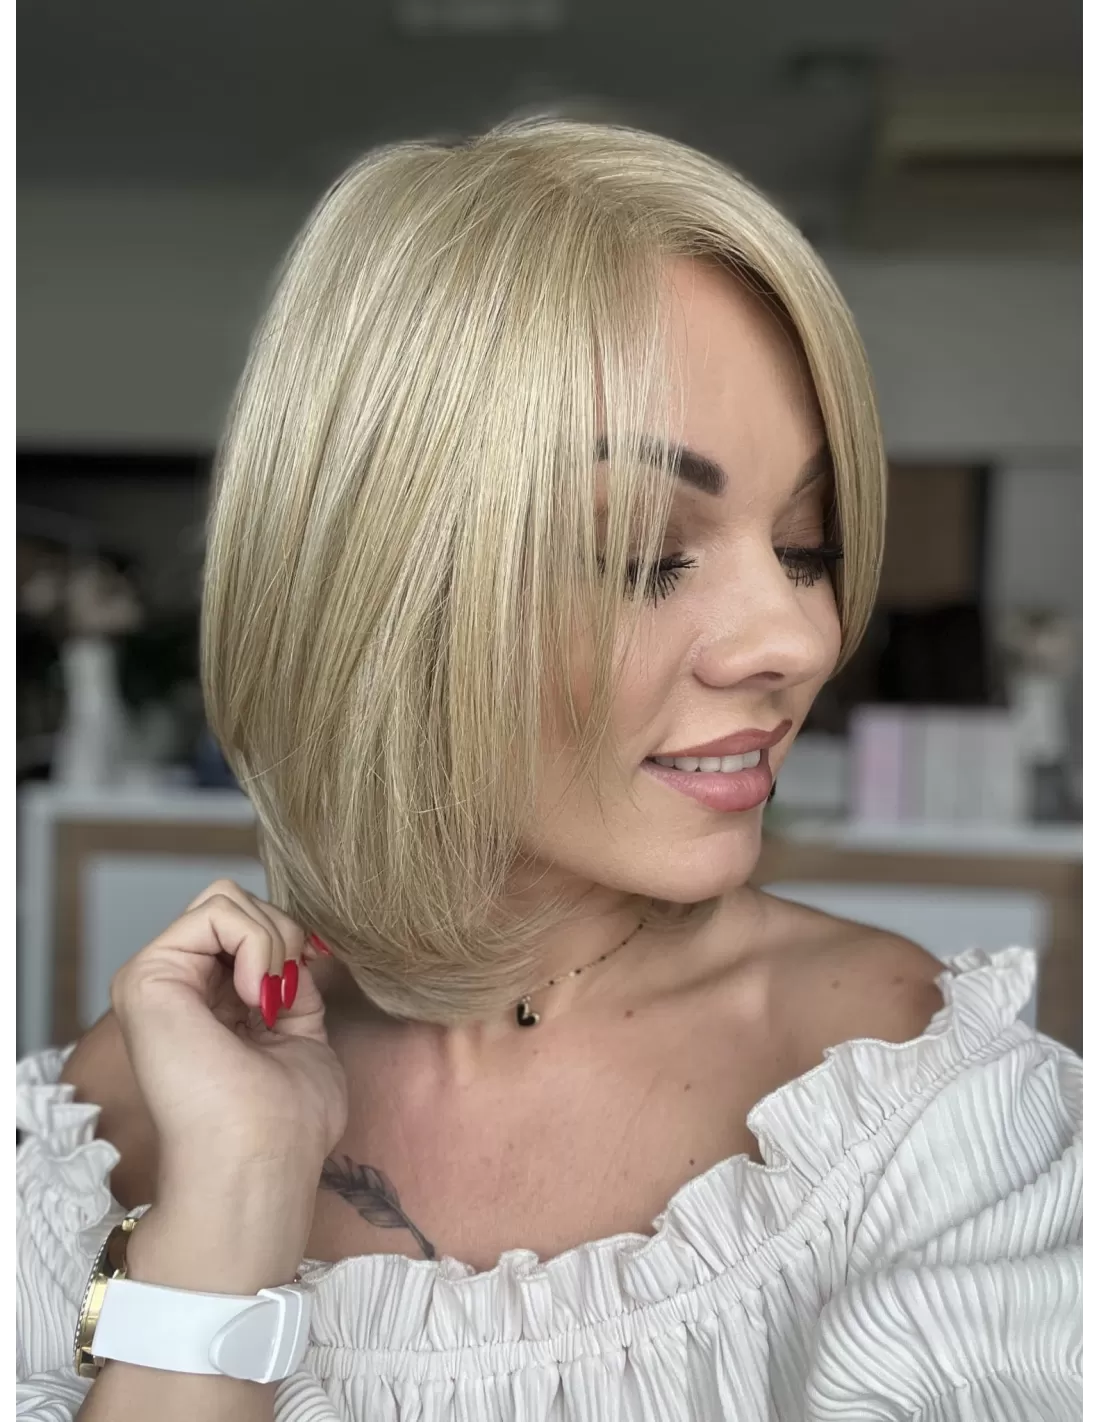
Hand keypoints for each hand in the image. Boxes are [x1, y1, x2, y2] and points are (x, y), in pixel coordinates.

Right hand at [109, 880, 347, 1199]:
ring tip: (270, 998)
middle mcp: (177, 990)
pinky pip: (214, 911)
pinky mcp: (145, 978)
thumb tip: (298, 950)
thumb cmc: (287, 1123)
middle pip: (233, 903)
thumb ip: (291, 990)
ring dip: (271, 938)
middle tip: (285, 993)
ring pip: (224, 899)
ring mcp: (157, 981)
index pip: (247, 928)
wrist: (259, 1160)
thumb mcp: (301, 1035)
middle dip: (280, 932)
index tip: (302, 993)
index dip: (288, 944)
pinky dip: (255, 941)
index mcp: (209, 1005)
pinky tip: (255, 995)